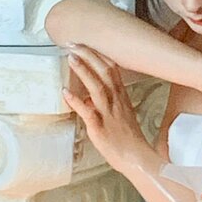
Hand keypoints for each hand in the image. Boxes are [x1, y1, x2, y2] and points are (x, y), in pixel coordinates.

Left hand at [62, 45, 153, 174]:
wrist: (136, 158)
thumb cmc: (128, 139)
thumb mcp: (121, 113)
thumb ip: (108, 102)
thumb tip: (88, 96)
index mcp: (121, 97)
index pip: (112, 69)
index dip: (98, 55)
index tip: (86, 45)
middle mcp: (116, 101)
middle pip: (105, 72)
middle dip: (89, 56)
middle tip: (74, 44)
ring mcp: (108, 113)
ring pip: (97, 87)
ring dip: (84, 71)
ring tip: (71, 58)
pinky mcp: (100, 127)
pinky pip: (87, 111)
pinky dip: (75, 100)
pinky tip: (65, 92)